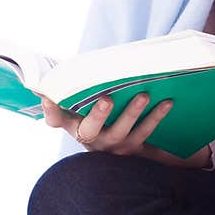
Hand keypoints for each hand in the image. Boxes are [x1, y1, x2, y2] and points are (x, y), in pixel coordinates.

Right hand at [38, 92, 211, 167]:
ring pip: (121, 132)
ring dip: (132, 113)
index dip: (50, 110)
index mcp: (73, 124)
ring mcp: (112, 146)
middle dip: (98, 115)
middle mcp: (90, 138)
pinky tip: (168, 102)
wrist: (125, 142)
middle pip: (89, 130)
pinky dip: (156, 117)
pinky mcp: (132, 149)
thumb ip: (79, 88)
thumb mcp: (86, 103)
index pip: (55, 119)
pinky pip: (145, 133)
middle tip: (107, 99)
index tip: (46, 97)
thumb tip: (79, 65)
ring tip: (144, 95)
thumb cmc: (101, 112)